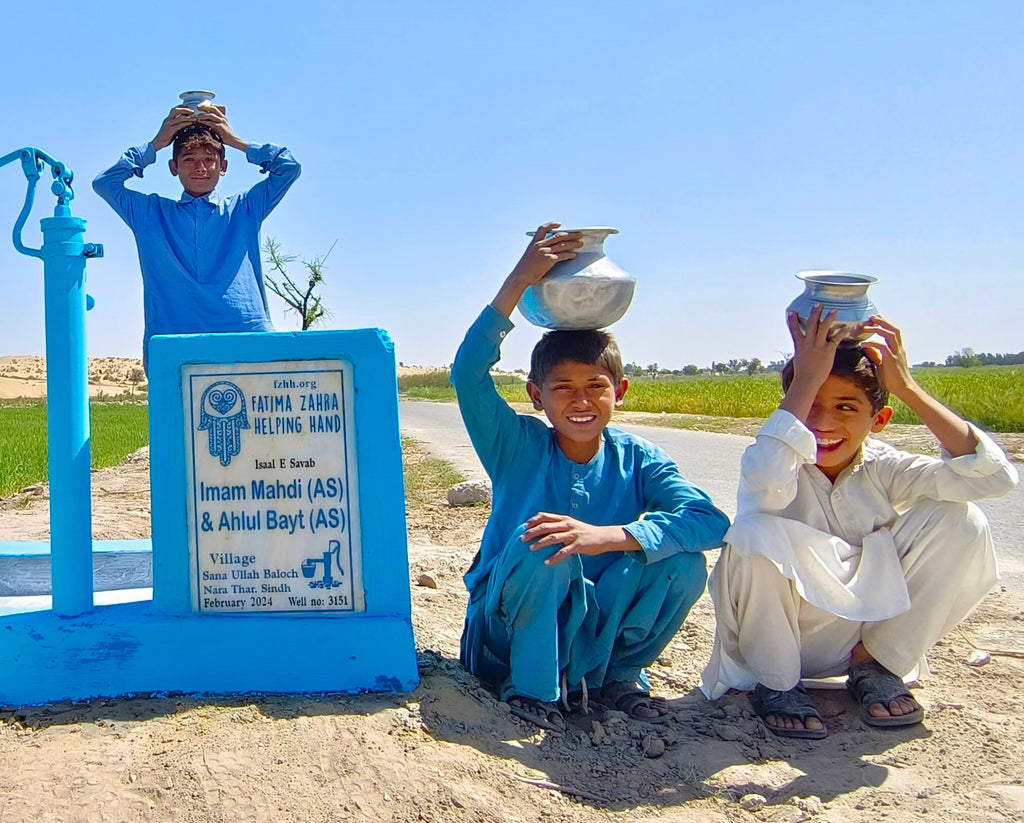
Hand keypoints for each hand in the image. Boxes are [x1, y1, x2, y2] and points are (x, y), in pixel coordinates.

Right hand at [153, 107, 196, 149]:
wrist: (159, 143)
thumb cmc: (167, 137)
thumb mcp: (174, 129)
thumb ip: (179, 126)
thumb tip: (189, 124)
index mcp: (168, 119)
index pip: (174, 110)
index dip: (181, 106)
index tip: (188, 105)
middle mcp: (168, 120)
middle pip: (176, 110)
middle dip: (185, 109)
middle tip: (193, 111)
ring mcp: (169, 125)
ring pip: (179, 118)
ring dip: (188, 117)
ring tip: (195, 118)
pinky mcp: (170, 131)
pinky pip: (179, 125)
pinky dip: (185, 124)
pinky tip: (191, 124)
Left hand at [194, 105, 247, 151]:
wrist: (234, 141)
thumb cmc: (227, 137)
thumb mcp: (221, 128)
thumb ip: (215, 125)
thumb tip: (205, 124)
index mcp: (223, 118)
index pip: (215, 108)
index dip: (207, 106)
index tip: (200, 107)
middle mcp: (223, 118)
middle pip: (212, 109)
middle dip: (204, 107)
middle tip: (197, 108)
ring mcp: (222, 122)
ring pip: (210, 115)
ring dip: (202, 115)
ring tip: (196, 117)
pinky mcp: (220, 127)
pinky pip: (210, 122)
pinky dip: (204, 122)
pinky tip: (199, 122)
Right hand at [490, 222, 582, 315]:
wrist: (520, 276)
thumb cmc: (524, 269)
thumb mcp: (529, 255)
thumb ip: (537, 250)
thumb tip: (547, 249)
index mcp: (534, 243)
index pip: (543, 229)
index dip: (552, 225)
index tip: (559, 224)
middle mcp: (540, 245)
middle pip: (558, 235)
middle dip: (570, 234)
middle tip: (579, 234)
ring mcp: (545, 252)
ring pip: (562, 244)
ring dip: (573, 243)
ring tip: (580, 243)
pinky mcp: (549, 260)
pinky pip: (562, 255)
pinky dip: (569, 254)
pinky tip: (573, 255)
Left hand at [521, 512, 639, 565]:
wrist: (604, 537)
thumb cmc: (585, 532)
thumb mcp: (571, 525)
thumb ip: (559, 525)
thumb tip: (542, 529)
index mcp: (564, 519)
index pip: (545, 516)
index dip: (533, 521)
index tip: (524, 527)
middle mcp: (567, 525)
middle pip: (546, 527)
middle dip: (532, 533)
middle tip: (522, 539)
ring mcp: (573, 534)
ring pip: (553, 538)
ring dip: (540, 543)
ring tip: (531, 549)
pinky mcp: (579, 545)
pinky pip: (564, 552)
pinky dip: (554, 557)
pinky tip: (547, 562)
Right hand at [788, 303, 850, 386]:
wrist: (807, 381)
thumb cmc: (802, 374)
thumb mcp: (799, 360)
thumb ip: (803, 352)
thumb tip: (804, 352)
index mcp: (800, 345)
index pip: (794, 330)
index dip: (792, 320)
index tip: (791, 312)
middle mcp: (808, 342)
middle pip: (811, 324)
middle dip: (814, 313)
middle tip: (818, 304)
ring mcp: (818, 345)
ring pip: (823, 327)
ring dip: (828, 317)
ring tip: (833, 310)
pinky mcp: (828, 350)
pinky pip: (836, 339)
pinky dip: (841, 332)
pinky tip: (846, 328)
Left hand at [860, 315, 916, 399]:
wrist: (903, 389)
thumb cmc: (893, 378)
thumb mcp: (883, 363)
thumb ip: (876, 354)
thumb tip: (867, 346)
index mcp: (898, 349)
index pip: (893, 331)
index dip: (885, 323)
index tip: (876, 317)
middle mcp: (899, 349)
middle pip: (894, 329)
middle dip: (883, 321)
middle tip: (871, 317)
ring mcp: (896, 353)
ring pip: (890, 334)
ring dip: (878, 328)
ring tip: (866, 326)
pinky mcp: (892, 360)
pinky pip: (882, 347)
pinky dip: (872, 343)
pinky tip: (864, 343)